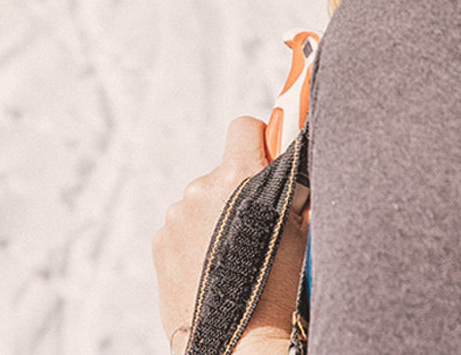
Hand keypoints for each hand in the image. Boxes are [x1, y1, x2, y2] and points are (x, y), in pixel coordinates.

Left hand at [154, 116, 309, 354]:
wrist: (238, 338)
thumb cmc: (276, 286)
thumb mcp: (300, 227)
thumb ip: (291, 187)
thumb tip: (293, 162)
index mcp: (239, 176)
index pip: (245, 127)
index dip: (259, 139)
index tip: (266, 157)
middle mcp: (202, 188)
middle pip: (223, 171)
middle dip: (238, 190)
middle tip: (257, 226)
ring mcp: (176, 215)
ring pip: (201, 202)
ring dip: (215, 218)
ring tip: (233, 256)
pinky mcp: (160, 241)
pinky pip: (182, 227)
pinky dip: (195, 240)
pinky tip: (211, 267)